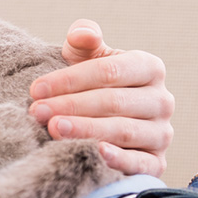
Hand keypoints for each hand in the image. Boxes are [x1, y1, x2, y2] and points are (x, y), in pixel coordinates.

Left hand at [29, 19, 173, 176]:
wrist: (101, 119)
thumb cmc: (91, 83)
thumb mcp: (86, 56)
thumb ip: (83, 39)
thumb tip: (82, 34)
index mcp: (149, 67)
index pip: (109, 71)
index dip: (70, 79)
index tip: (36, 89)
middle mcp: (161, 100)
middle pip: (113, 102)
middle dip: (70, 106)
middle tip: (37, 111)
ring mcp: (161, 132)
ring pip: (124, 131)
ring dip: (85, 130)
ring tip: (53, 128)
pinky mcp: (156, 162)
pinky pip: (141, 164)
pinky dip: (120, 160)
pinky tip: (96, 152)